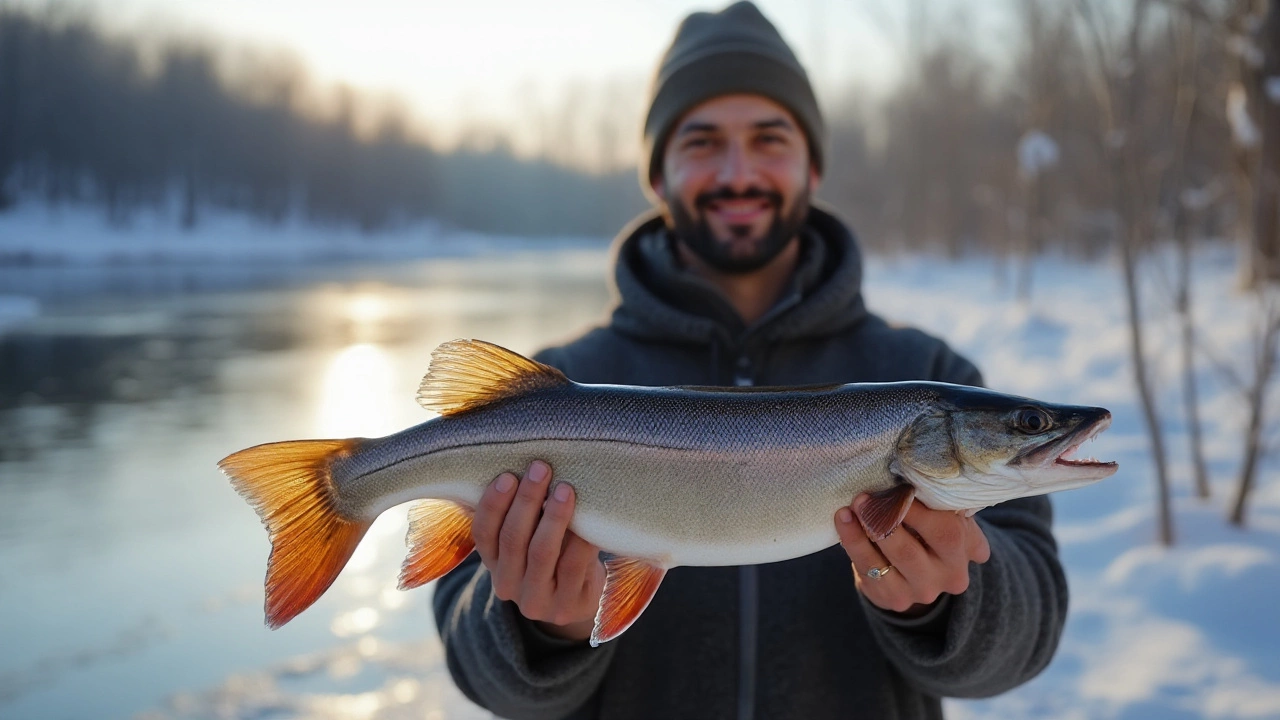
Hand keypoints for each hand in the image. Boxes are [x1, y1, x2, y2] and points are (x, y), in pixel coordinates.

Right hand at [471, 460, 605, 640]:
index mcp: (492, 563)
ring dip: (553, 516)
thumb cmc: (552, 552)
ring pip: (541, 552)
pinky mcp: (567, 606)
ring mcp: (536, 600)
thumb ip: (520, 511)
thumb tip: (521, 461)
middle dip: (527, 500)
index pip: (483, 533)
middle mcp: (507, 584)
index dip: (493, 504)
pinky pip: (573, 565)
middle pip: (512, 539)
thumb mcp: (528, 537)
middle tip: (541, 468)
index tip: (507, 475)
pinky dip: (580, 538)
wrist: (579, 600)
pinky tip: (587, 516)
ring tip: (565, 488)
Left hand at [835, 494, 990, 614]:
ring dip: (862, 530)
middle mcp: (943, 580)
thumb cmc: (934, 534)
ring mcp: (916, 593)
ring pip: (884, 562)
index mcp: (961, 558)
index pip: (945, 533)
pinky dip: (852, 541)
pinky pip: (865, 568)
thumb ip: (948, 506)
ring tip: (852, 506)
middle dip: (883, 520)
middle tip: (865, 497)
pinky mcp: (890, 597)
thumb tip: (930, 482)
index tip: (898, 489)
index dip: (918, 511)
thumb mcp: (951, 520)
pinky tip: (843, 519)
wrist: (920, 574)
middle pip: (909, 551)